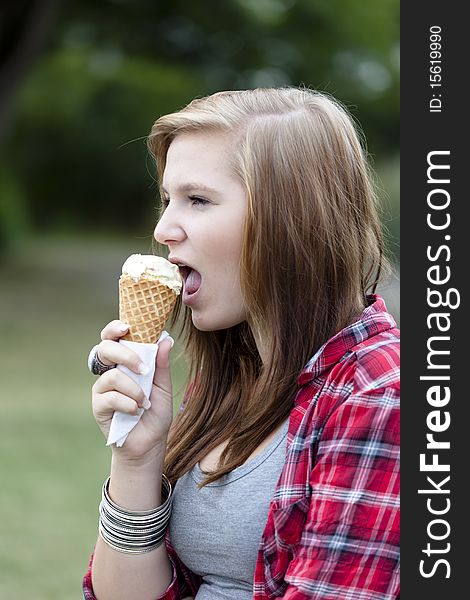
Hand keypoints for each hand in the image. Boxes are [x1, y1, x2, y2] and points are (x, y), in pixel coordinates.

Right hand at [91, 320, 173, 461]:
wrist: (150, 444)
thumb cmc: (155, 413)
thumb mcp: (163, 387)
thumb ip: (161, 364)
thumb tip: (166, 339)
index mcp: (125, 362)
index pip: (113, 338)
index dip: (114, 329)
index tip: (127, 327)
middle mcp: (110, 371)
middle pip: (104, 349)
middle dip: (125, 355)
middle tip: (143, 368)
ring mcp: (102, 389)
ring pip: (111, 376)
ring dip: (133, 389)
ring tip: (144, 401)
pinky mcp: (99, 406)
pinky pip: (110, 397)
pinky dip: (128, 403)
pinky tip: (136, 411)